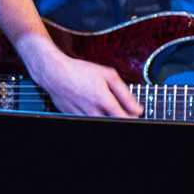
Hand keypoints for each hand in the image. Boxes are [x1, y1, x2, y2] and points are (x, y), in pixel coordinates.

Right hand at [22, 41, 141, 117]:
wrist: (54, 73)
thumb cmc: (80, 71)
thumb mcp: (108, 75)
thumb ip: (125, 93)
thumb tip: (138, 109)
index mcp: (103, 100)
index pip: (125, 118)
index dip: (133, 117)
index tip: (135, 112)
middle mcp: (93, 111)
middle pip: (114, 122)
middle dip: (121, 117)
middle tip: (121, 108)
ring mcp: (82, 116)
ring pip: (101, 122)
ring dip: (107, 116)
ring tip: (105, 105)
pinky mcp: (73, 117)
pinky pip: (88, 120)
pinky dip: (94, 115)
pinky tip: (92, 105)